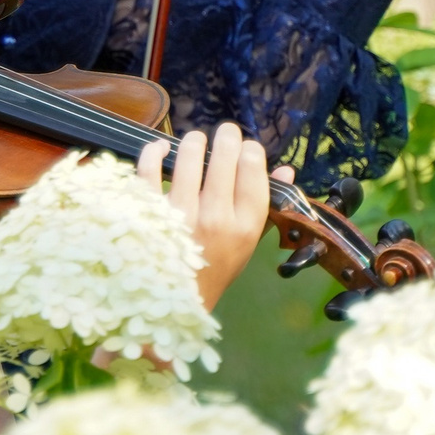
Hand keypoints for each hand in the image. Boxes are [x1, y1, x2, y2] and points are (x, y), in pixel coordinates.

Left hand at [137, 122, 290, 309]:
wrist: (177, 300)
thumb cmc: (218, 266)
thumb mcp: (249, 241)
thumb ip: (267, 205)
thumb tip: (285, 170)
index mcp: (245, 226)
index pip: (253, 171)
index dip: (251, 150)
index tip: (246, 149)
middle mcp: (215, 218)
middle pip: (225, 156)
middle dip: (227, 136)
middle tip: (224, 134)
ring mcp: (180, 214)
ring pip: (190, 156)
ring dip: (195, 141)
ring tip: (196, 142)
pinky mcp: (149, 212)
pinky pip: (149, 169)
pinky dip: (155, 152)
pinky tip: (162, 149)